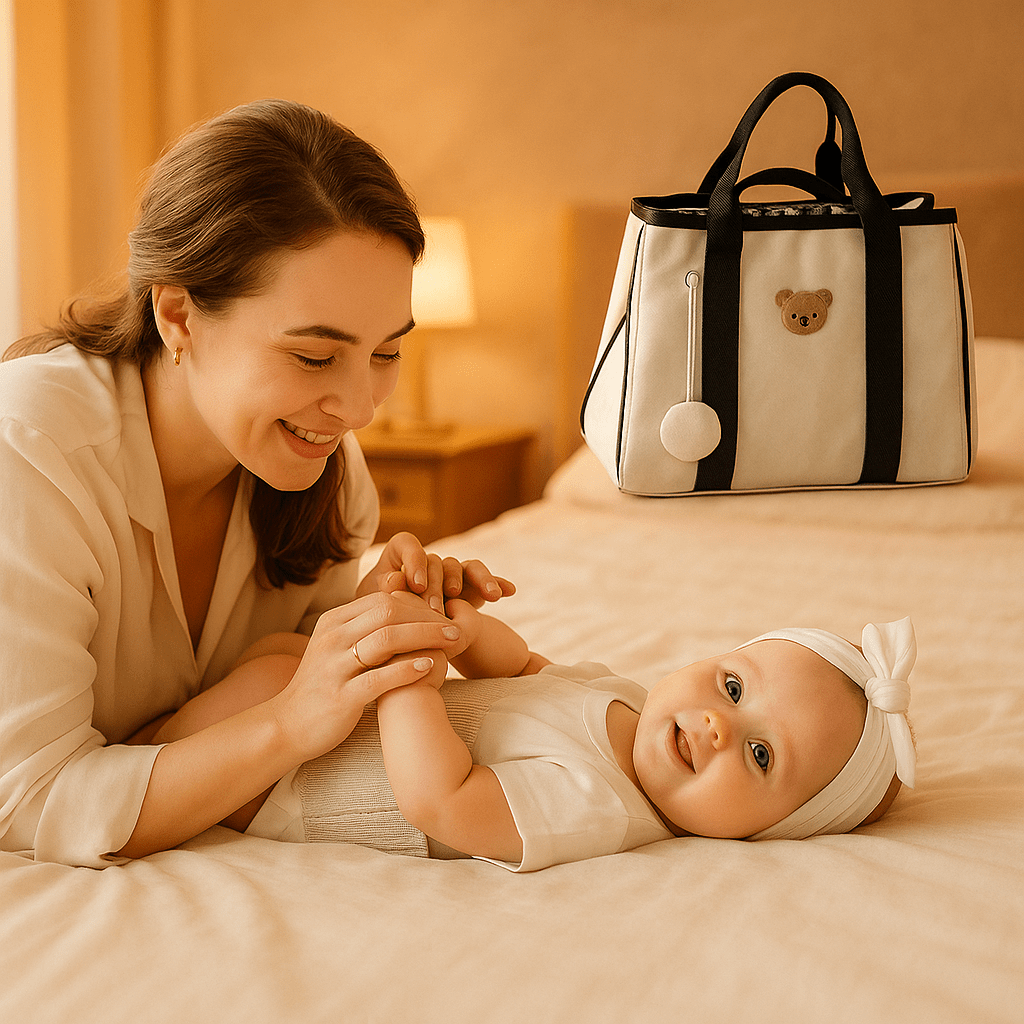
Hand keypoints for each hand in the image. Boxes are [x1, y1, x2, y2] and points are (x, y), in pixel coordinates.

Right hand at [267, 591, 462, 760]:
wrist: (287, 727)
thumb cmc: (324, 687)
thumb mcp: (338, 649)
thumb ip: (365, 630)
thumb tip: (406, 613)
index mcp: (333, 622)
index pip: (383, 600)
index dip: (418, 605)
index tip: (444, 615)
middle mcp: (332, 638)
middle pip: (387, 612)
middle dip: (427, 617)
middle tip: (455, 628)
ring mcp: (334, 667)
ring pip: (385, 639)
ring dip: (424, 637)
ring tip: (452, 643)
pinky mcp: (340, 696)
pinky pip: (378, 678)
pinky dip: (407, 669)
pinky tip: (430, 667)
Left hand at [357, 532, 514, 613]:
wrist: (406, 639)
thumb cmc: (384, 619)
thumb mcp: (378, 607)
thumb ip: (383, 591)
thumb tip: (393, 579)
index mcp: (400, 558)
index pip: (407, 544)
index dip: (414, 560)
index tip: (416, 584)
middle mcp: (428, 561)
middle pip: (437, 562)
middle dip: (438, 586)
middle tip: (437, 610)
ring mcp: (451, 573)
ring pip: (463, 567)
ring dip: (474, 581)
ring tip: (485, 596)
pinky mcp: (469, 586)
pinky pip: (484, 579)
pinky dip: (497, 583)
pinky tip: (509, 591)